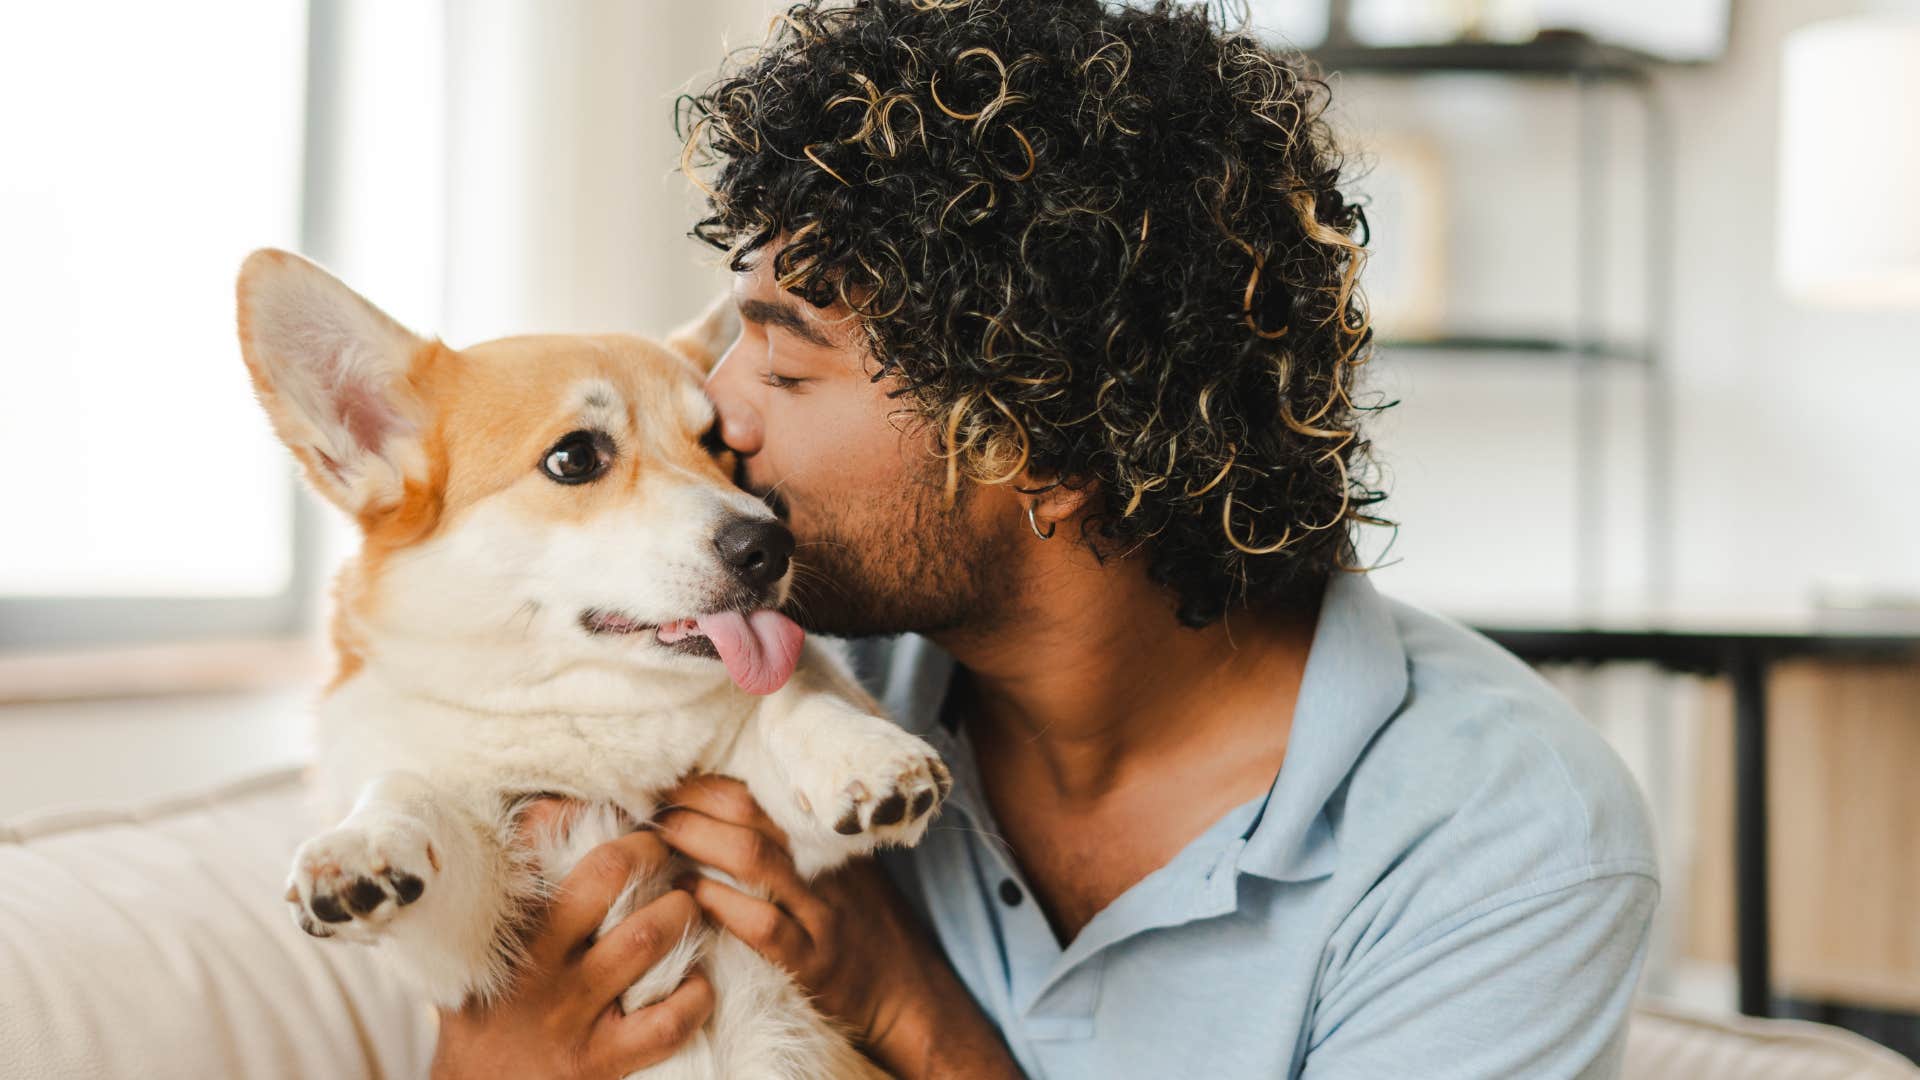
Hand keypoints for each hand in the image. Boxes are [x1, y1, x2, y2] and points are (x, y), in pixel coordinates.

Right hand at [430, 801, 714, 1079]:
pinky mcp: (600, 1060)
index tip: (622, 812)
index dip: (590, 814)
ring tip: (687, 905)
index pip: (542, 841)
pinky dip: (696, 993)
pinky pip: (668, 1019)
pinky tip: (697, 981)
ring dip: (682, 911)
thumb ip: (509, 885)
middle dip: (650, 852)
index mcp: (507, 925)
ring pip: (647, 936)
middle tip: (666, 851)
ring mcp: (571, 1013)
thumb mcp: (478, 944)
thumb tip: (549, 811)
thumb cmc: (486, 1007)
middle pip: (608, 875)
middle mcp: (537, 964)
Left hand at [656, 776, 1023, 1078]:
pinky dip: (719, 904)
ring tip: (661, 841)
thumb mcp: (842, 866)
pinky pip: (761, 925)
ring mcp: (819, 912)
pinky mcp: (811, 960)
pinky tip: (689, 896)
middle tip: (655, 809)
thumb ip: (799, 838)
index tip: (672, 783)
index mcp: (827, 838)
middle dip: (693, 806)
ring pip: (754, 860)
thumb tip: (726, 807)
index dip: (709, 784)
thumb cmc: (861, 921)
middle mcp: (824, 867)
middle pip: (753, 817)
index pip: (762, 793)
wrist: (904, 988)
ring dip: (697, 843)